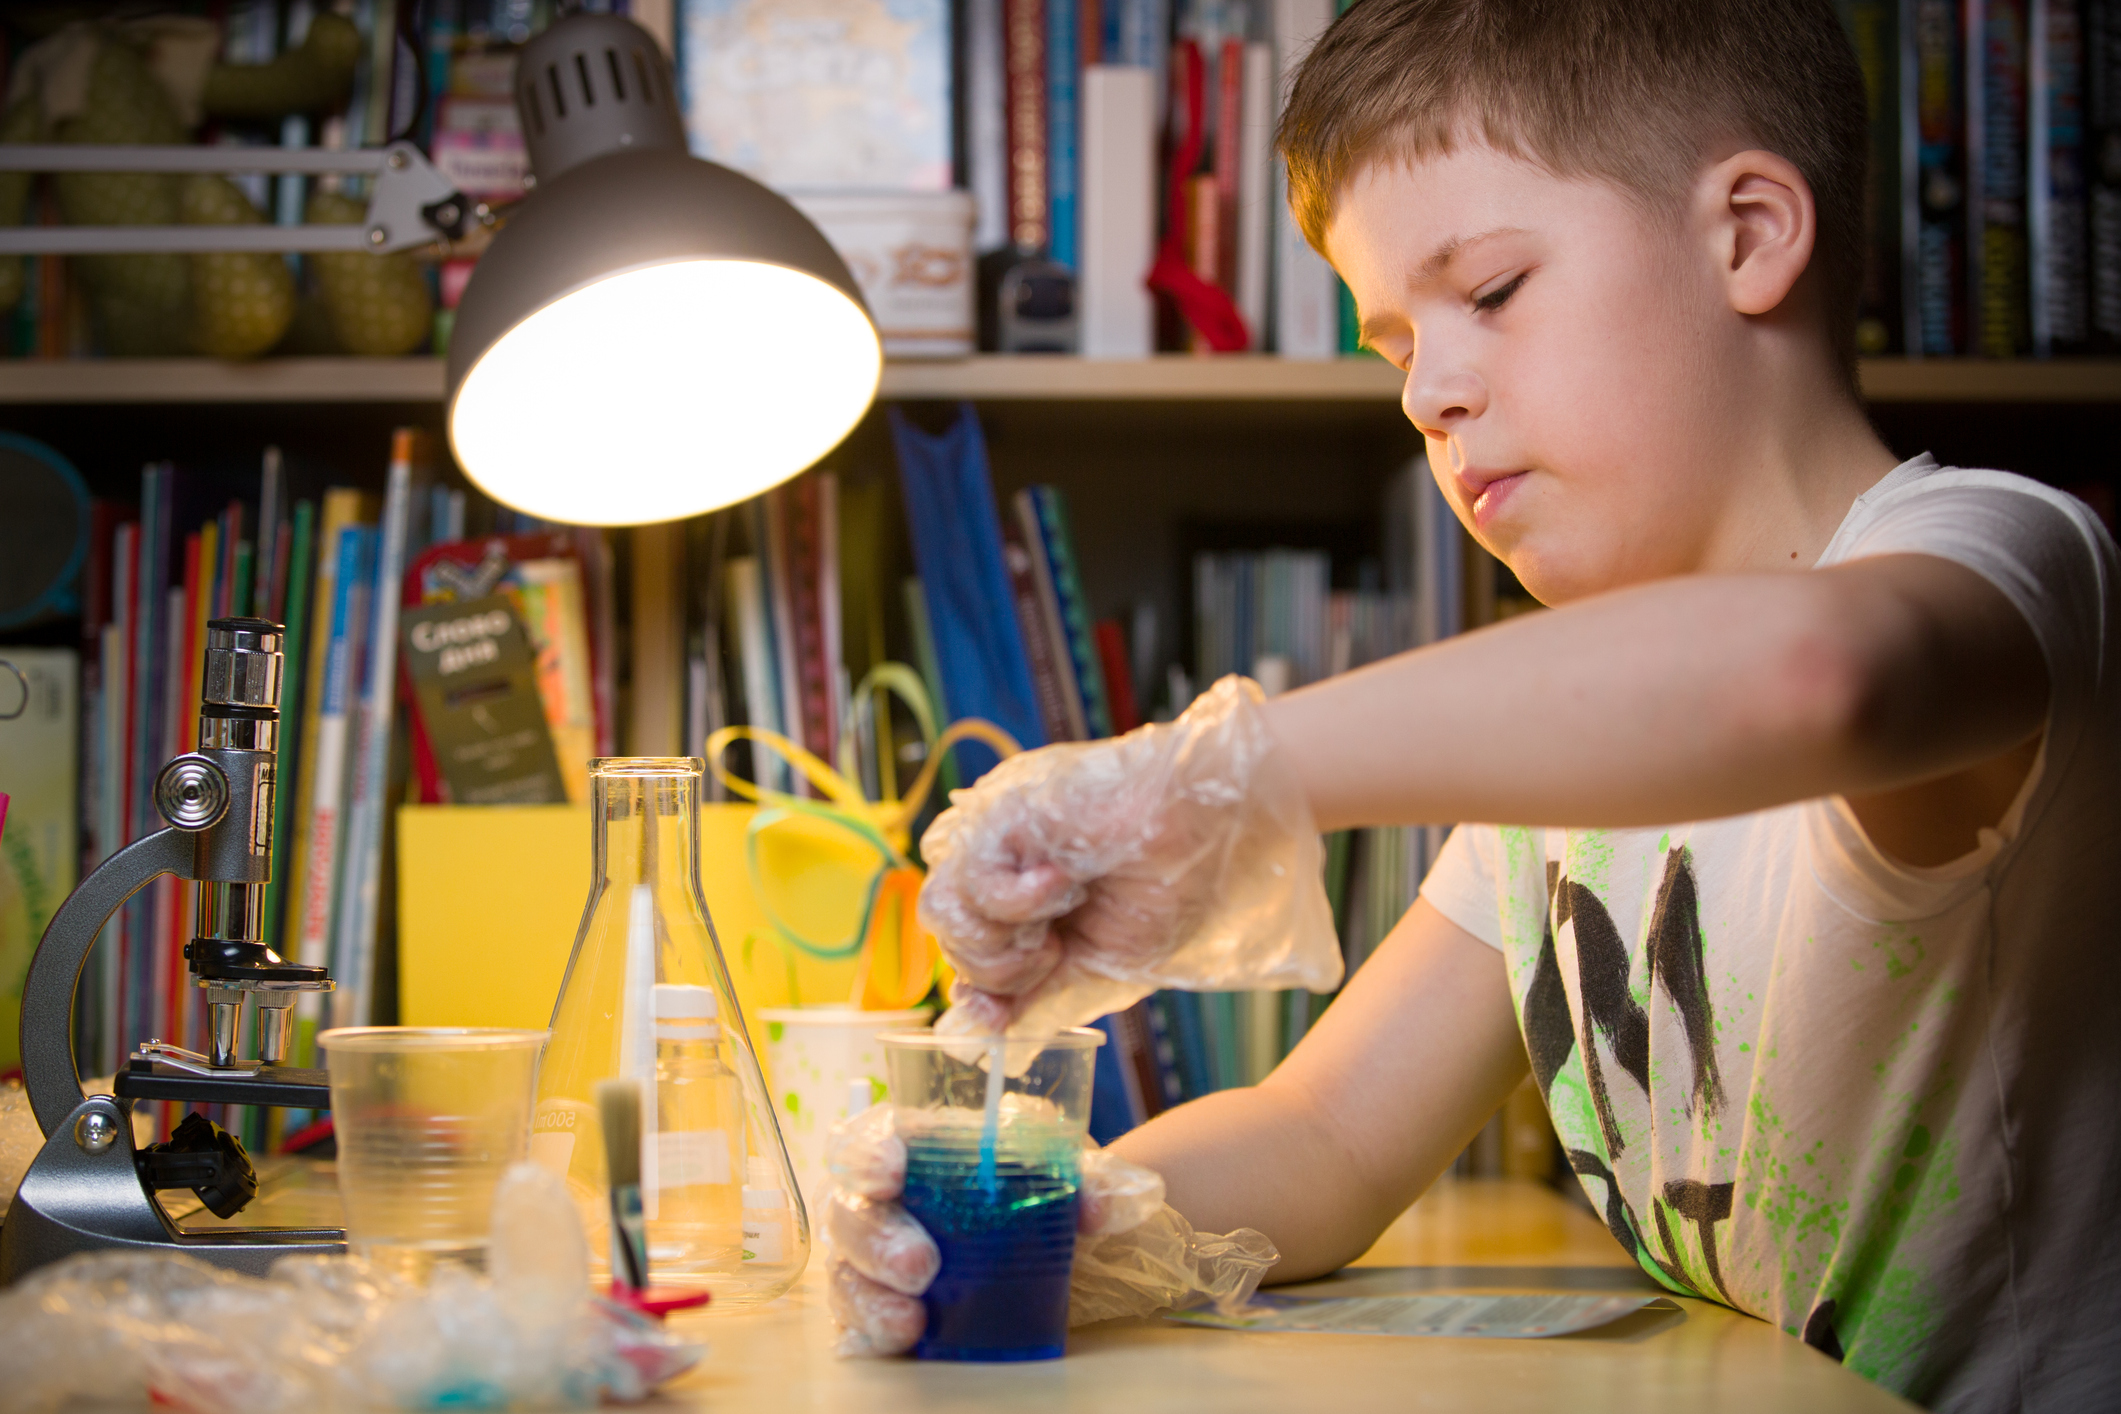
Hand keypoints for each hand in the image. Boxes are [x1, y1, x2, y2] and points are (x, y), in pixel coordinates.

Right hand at [821, 1105, 1260, 1356]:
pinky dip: (872, 1331)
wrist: (1048, 1247)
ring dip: (870, 1295)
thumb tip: (1132, 1197)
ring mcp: (871, 1258)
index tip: (889, 1171)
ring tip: (912, 1319)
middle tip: (921, 1263)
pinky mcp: (874, 1307)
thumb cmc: (1037, 1189)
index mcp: (916, 1146)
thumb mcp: (1072, 1177)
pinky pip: (854, 1322)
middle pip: (848, 1209)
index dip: (869, 1150)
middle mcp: (881, 1200)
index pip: (873, 1137)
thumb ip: (1099, 1183)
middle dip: (875, 1236)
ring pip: (844, 1270)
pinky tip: (903, 1338)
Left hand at [917, 676, 1342, 1037]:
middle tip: (1058, 950)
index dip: (978, 985)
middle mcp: (998, 865)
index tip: (1002, 1010)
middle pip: (947, 936)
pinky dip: (1020, 901)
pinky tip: (1065, 882)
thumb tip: (976, 1040)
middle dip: (1001, 969)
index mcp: (1020, 899)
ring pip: (943, 912)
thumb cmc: (1169, 889)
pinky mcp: (1001, 815)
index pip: (961, 948)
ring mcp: (995, 838)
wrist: (1209, 832)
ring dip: (1004, 942)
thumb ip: (1036, 1004)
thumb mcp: (1098, 972)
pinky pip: (972, 881)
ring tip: (1059, 922)